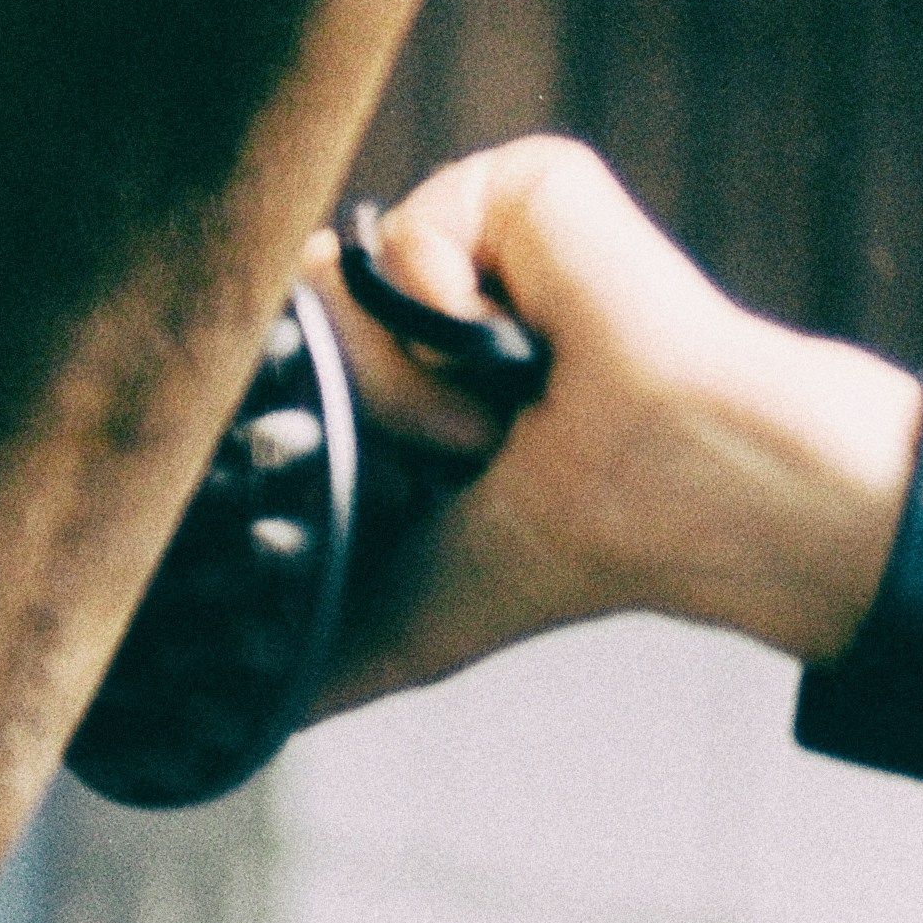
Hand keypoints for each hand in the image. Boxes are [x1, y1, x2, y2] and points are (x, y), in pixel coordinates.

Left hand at [305, 137, 922, 703]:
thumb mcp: (422, 613)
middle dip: (362, 405)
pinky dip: (451, 298)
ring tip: (504, 411)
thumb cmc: (583, 551)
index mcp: (416, 379)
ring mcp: (482, 236)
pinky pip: (415, 221)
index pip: (296, 358)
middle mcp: (438, 299)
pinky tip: (528, 344)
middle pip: (304, 314)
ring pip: (349, 273)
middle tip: (466, 454)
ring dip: (410, 373)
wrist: (684, 492)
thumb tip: (238, 739)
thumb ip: (329, 657)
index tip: (357, 470)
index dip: (294, 411)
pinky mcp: (531, 183)